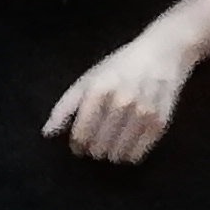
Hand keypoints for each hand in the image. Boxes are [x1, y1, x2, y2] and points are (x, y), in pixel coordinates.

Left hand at [40, 33, 190, 164]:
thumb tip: (47, 133)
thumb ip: (66, 107)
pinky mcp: (160, 122)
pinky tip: (127, 143)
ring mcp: (142, 113)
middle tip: (97, 140)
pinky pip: (137, 155)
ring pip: (117, 154)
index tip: (79, 144)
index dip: (77, 144)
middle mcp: (121, 103)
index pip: (81, 135)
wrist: (162, 54)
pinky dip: (129, 154)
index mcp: (99, 90)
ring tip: (112, 142)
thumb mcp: (89, 79)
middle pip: (98, 148)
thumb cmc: (120, 67)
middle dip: (94, 148)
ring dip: (111, 152)